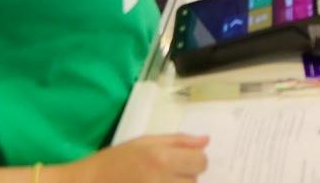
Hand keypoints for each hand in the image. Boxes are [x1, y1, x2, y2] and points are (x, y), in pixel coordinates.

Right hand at [60, 134, 210, 181]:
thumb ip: (178, 141)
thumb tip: (206, 141)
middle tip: (163, 175)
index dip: (194, 161)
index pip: (201, 162)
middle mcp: (160, 181)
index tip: (182, 162)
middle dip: (184, 178)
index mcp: (160, 158)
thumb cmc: (112, 161)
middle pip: (194, 182)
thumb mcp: (143, 142)